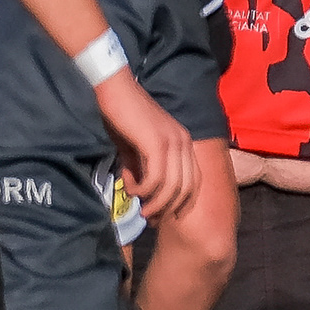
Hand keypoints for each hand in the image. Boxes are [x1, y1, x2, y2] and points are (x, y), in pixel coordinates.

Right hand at [95, 74, 200, 220]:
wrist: (114, 90)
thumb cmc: (123, 116)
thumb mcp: (134, 147)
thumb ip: (140, 168)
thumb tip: (139, 193)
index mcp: (184, 142)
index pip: (194, 180)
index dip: (183, 202)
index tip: (166, 216)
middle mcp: (184, 142)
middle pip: (186, 188)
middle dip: (169, 208)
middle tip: (151, 219)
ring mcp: (173, 142)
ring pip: (172, 187)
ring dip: (156, 203)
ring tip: (141, 209)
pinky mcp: (157, 143)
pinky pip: (156, 178)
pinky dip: (143, 189)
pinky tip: (130, 189)